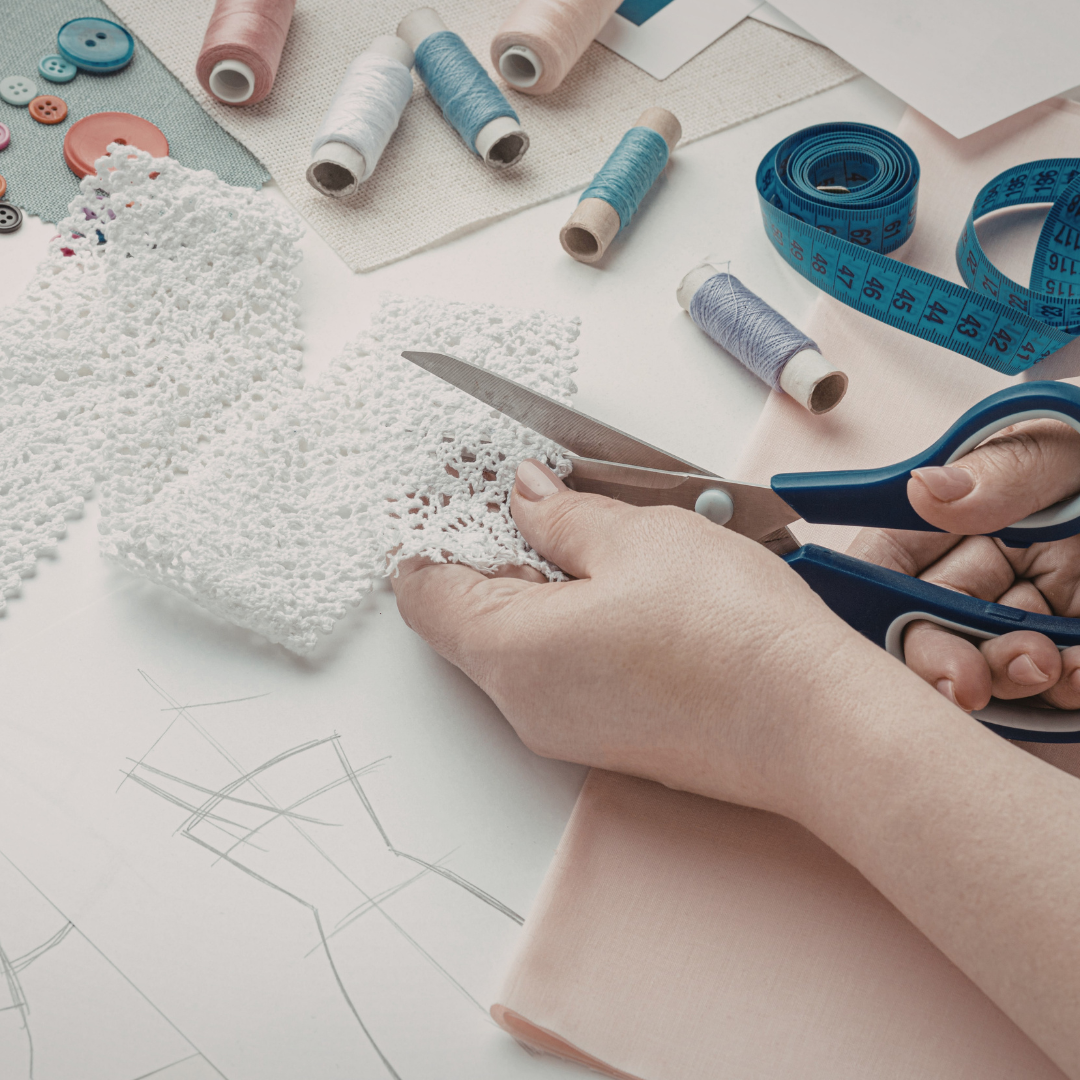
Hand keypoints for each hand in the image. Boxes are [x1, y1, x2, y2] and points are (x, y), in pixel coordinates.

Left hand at [392, 459, 942, 818]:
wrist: (819, 726)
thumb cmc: (736, 636)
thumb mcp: (639, 539)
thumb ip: (563, 514)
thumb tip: (525, 495)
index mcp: (512, 652)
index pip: (424, 591)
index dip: (428, 531)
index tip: (448, 491)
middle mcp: (526, 704)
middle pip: (465, 619)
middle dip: (485, 550)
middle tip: (525, 496)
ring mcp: (567, 729)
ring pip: (515, 643)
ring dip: (532, 583)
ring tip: (582, 531)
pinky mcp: (609, 736)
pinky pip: (558, 669)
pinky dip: (565, 620)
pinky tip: (615, 583)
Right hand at [848, 418, 1079, 712]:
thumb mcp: (1070, 441)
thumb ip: (1003, 471)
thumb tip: (925, 490)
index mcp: (967, 510)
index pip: (892, 559)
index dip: (878, 599)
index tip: (893, 633)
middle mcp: (993, 562)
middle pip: (932, 623)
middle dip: (942, 658)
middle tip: (964, 683)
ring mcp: (1042, 603)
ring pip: (992, 660)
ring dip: (1008, 674)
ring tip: (1046, 663)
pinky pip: (1060, 679)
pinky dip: (1066, 684)